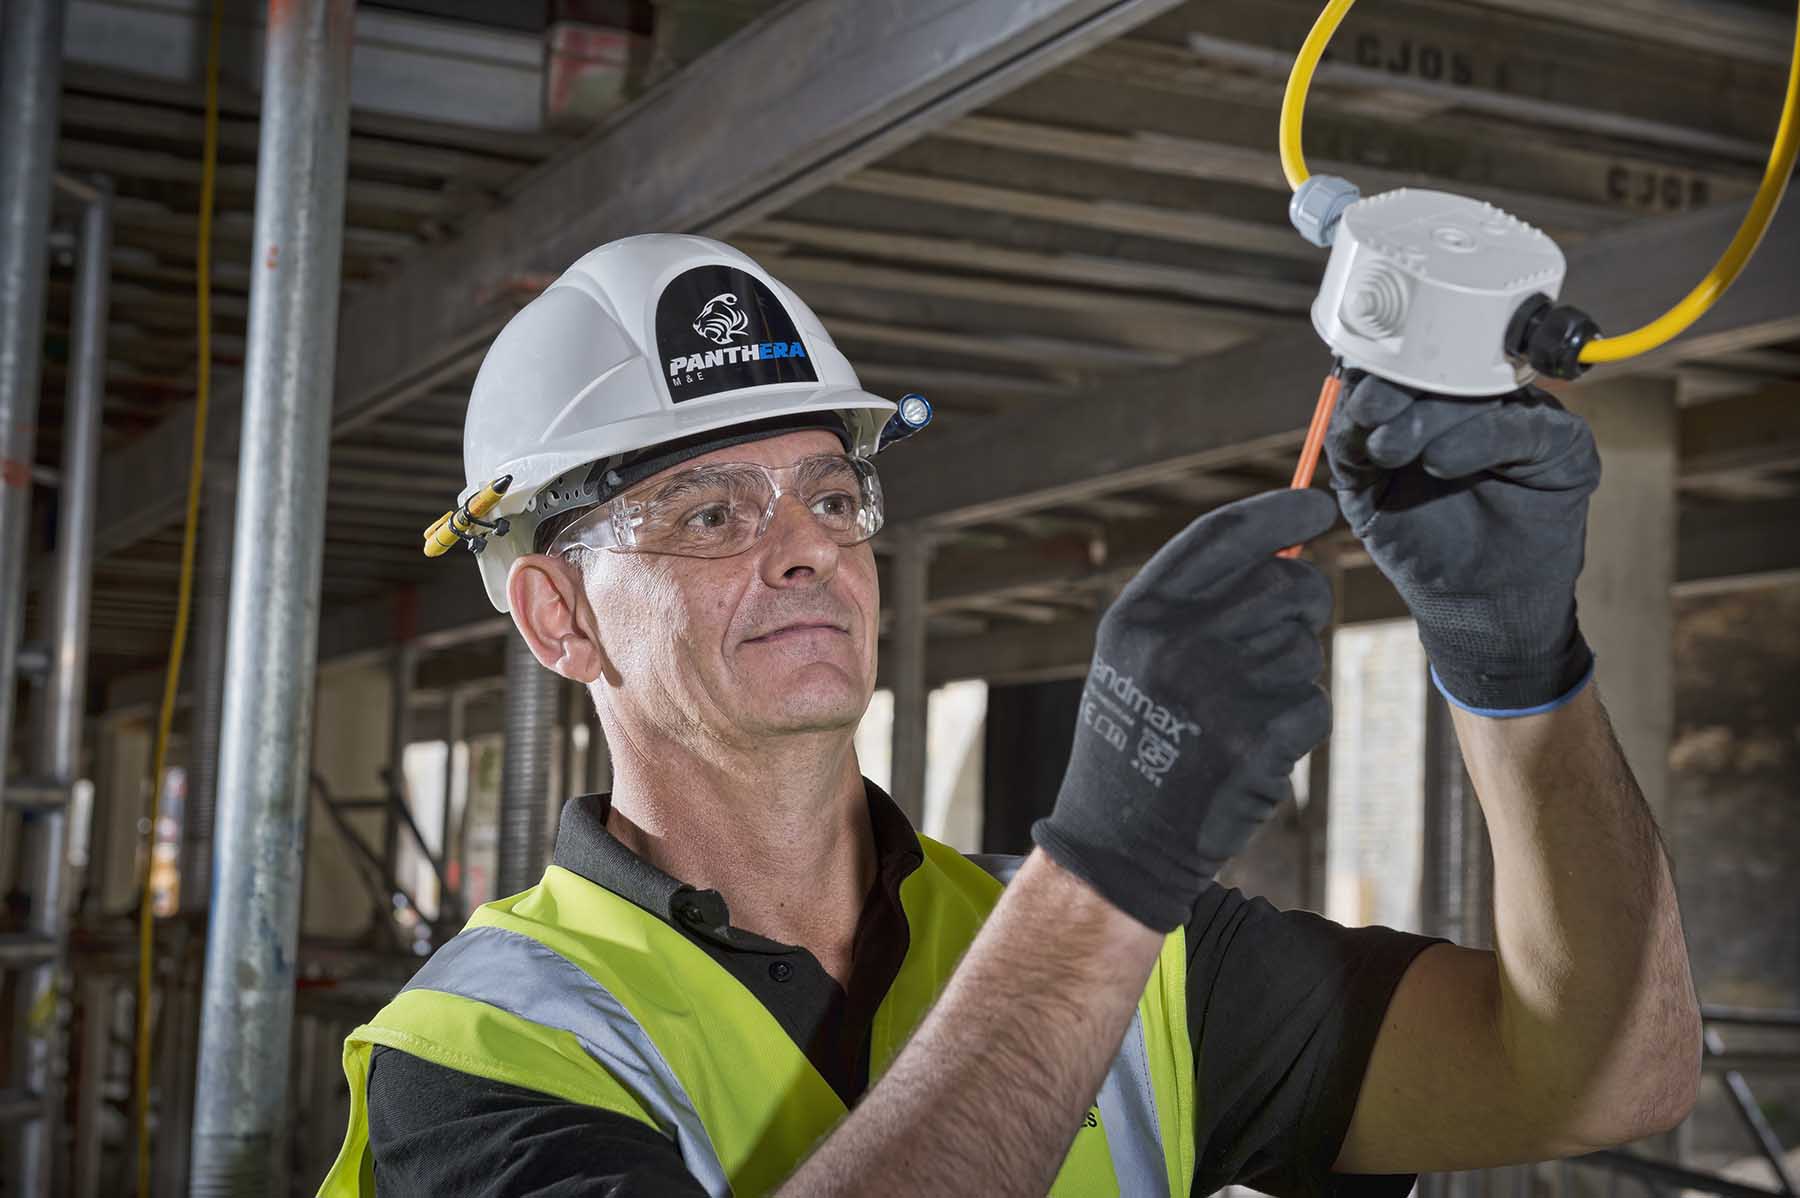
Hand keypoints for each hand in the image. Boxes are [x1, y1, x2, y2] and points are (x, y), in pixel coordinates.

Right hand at [1031, 489, 1336, 931]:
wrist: (1118, 840)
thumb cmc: (1135, 733)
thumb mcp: (1133, 653)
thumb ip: (1194, 597)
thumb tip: (1286, 543)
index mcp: (1141, 613)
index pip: (1226, 533)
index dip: (1280, 510)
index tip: (1316, 505)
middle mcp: (1177, 642)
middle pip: (1285, 583)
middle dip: (1300, 602)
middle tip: (1278, 634)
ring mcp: (1220, 691)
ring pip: (1304, 647)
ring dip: (1289, 673)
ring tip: (1237, 711)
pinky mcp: (1258, 741)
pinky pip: (1312, 703)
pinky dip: (1296, 725)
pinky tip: (1252, 747)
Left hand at [1325, 372, 1599, 713]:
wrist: (1470, 605)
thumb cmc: (1422, 544)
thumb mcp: (1367, 493)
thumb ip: (1352, 445)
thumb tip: (1344, 397)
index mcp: (1438, 404)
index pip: (1413, 367)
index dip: (1380, 373)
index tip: (1352, 392)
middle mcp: (1485, 403)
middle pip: (1446, 370)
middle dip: (1400, 388)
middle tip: (1370, 414)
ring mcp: (1527, 418)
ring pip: (1482, 392)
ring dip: (1429, 415)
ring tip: (1394, 449)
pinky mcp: (1565, 445)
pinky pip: (1522, 427)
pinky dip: (1477, 438)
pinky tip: (1441, 462)